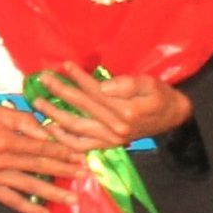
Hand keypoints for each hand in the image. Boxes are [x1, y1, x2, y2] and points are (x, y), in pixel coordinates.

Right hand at [0, 104, 92, 212]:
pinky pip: (11, 201)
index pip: (40, 147)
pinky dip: (28, 208)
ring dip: (52, 193)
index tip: (78, 156)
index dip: (61, 152)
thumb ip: (23, 120)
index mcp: (5, 139)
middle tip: (83, 176)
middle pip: (38, 166)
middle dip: (63, 171)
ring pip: (29, 186)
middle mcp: (1, 160)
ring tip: (72, 199)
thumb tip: (46, 132)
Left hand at [36, 67, 187, 147]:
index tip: (63, 65)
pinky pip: (81, 146)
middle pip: (80, 108)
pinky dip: (64, 139)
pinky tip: (51, 128)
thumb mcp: (149, 83)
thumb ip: (125, 84)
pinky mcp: (108, 145)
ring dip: (55, 114)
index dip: (77, 78)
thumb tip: (102, 85)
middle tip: (43, 79)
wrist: (174, 118)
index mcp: (125, 111)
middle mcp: (115, 128)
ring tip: (39, 102)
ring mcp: (111, 139)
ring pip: (75, 128)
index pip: (94, 92)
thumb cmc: (161, 96)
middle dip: (59, 92)